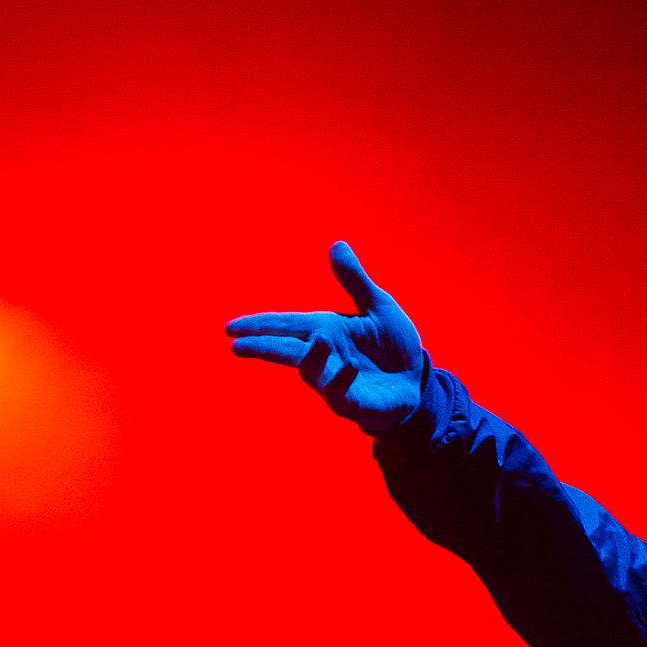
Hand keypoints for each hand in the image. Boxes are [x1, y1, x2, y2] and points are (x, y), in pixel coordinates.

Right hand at [226, 241, 425, 432]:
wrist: (416, 378)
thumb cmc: (393, 342)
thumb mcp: (378, 305)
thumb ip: (355, 280)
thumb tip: (336, 244)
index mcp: (324, 329)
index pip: (285, 326)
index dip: (258, 326)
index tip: (230, 327)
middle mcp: (323, 356)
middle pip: (287, 350)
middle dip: (263, 347)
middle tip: (236, 345)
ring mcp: (334, 381)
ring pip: (311, 372)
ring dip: (311, 356)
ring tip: (319, 338)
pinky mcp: (352, 402)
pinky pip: (340, 393)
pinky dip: (342, 378)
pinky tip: (350, 365)